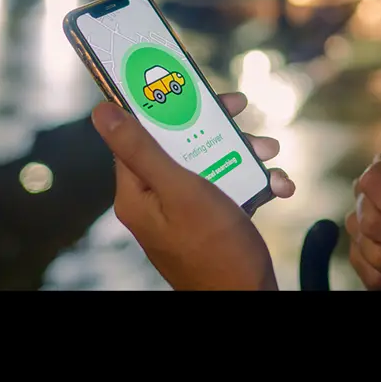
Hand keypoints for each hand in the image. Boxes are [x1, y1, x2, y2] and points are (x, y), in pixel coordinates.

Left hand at [90, 92, 294, 290]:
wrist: (248, 297)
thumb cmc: (214, 249)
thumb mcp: (179, 190)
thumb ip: (141, 149)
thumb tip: (101, 112)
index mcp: (137, 192)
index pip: (139, 133)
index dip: (162, 106)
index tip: (188, 84)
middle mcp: (157, 198)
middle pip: (179, 143)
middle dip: (215, 127)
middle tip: (241, 110)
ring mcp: (185, 210)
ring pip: (210, 162)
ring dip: (244, 153)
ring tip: (269, 152)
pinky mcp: (211, 219)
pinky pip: (228, 187)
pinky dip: (254, 182)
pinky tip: (278, 185)